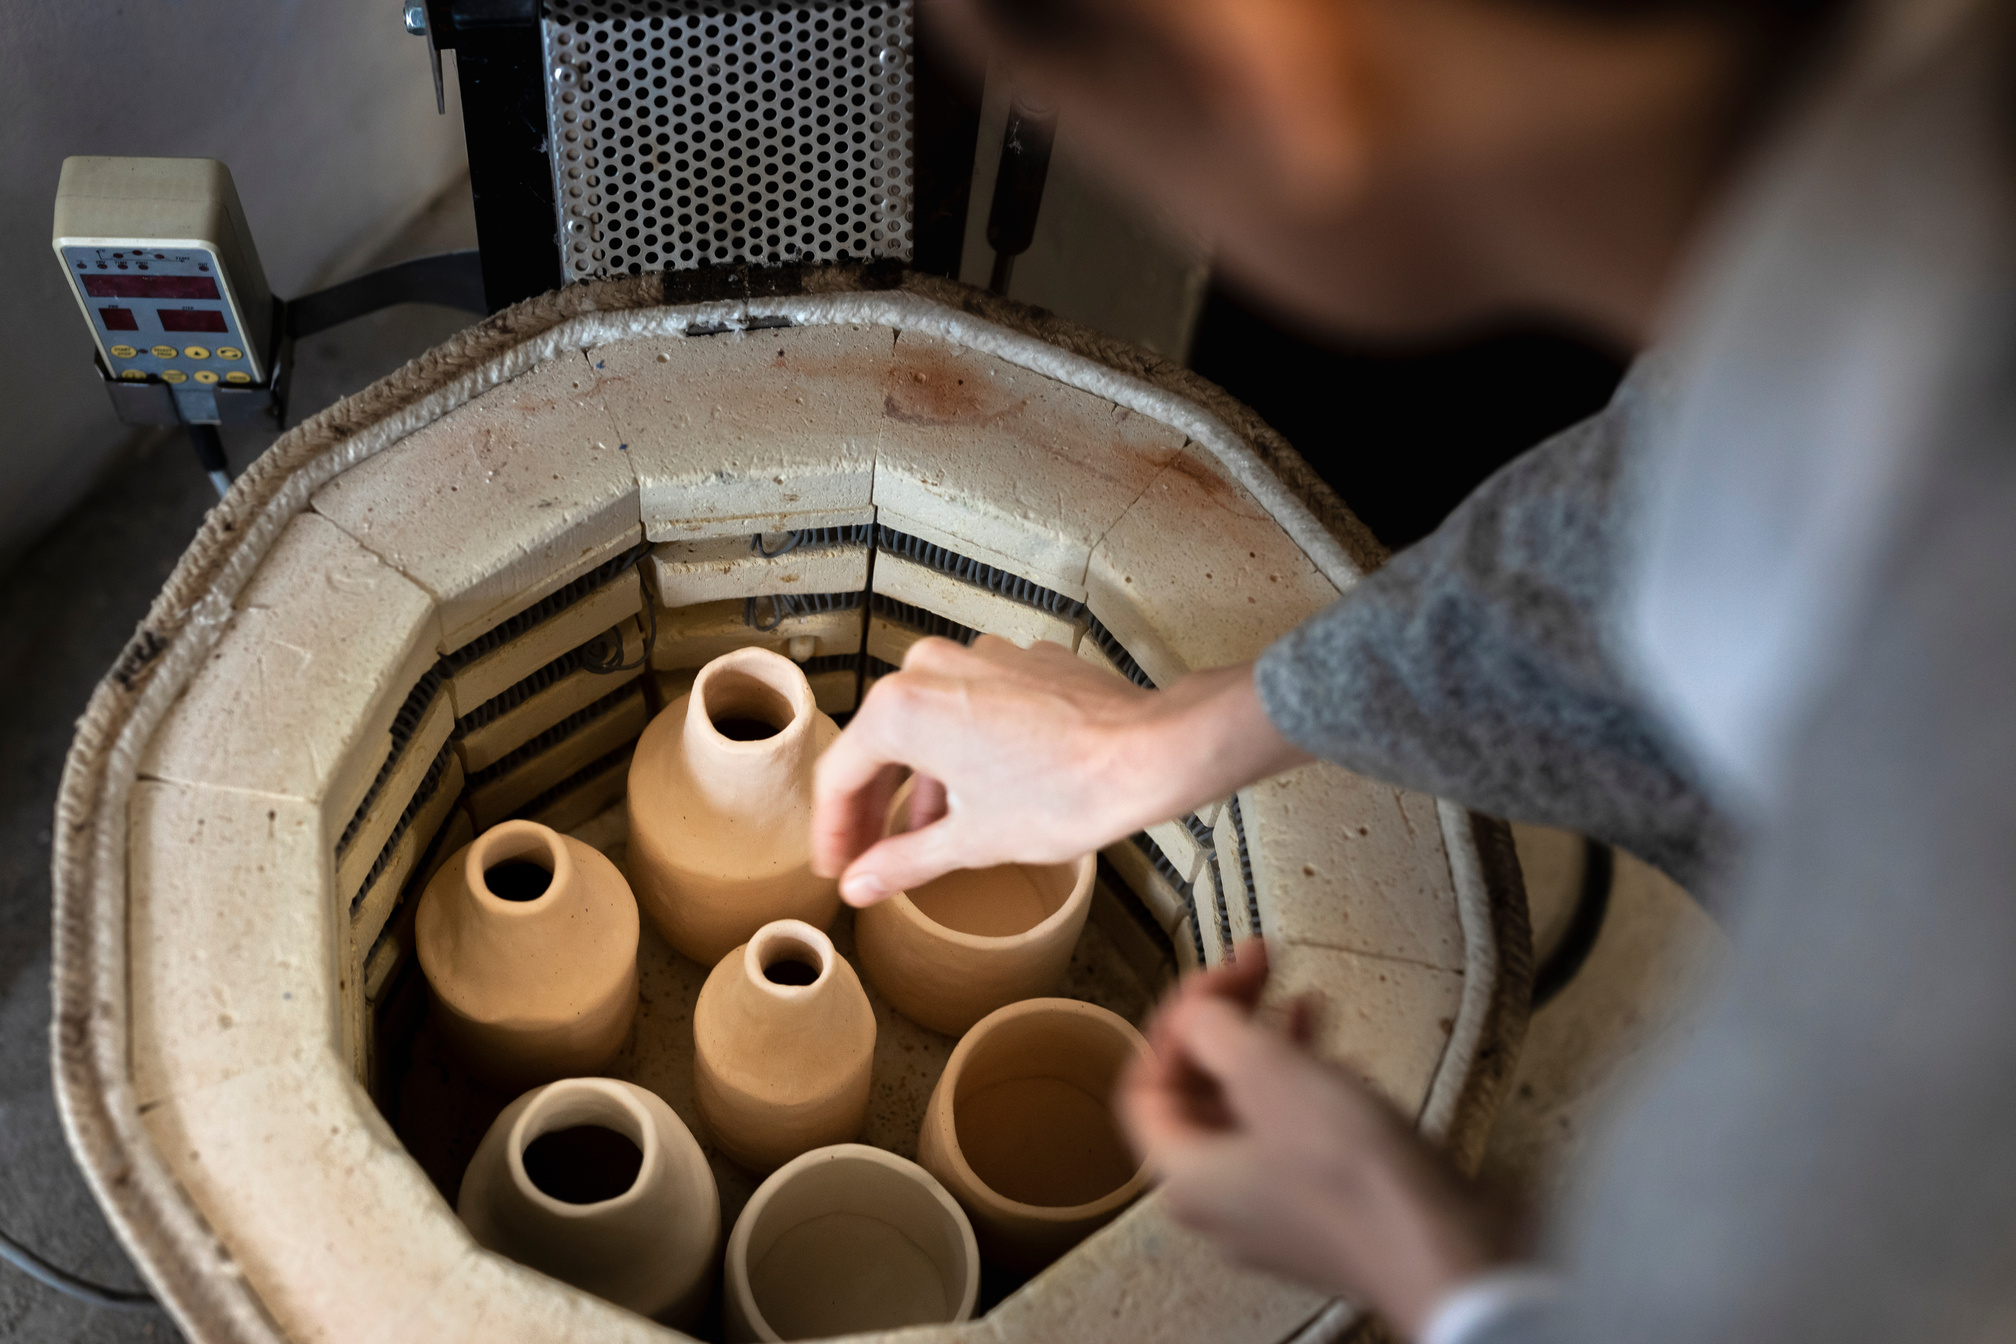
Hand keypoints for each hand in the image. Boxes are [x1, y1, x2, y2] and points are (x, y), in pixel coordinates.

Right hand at [811, 635, 1307, 905]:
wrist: (1150, 752)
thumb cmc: (1064, 793)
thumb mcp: (970, 841)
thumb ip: (901, 862)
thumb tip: (859, 885)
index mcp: (901, 709)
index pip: (842, 774)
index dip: (834, 829)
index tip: (838, 866)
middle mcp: (931, 669)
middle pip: (880, 743)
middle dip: (874, 806)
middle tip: (869, 856)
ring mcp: (978, 657)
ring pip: (927, 723)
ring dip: (920, 780)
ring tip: (928, 836)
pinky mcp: (1019, 661)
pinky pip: (970, 705)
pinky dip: (963, 749)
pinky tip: (979, 791)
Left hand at [1120, 942, 1518, 1336]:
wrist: (1445, 1249)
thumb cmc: (1355, 1178)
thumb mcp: (1267, 1073)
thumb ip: (1214, 1029)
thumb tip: (1198, 1011)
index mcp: (1185, 1176)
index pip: (1145, 1084)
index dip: (1174, 1022)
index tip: (1216, 979)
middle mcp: (1219, 1200)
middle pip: (1197, 1091)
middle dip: (1223, 1021)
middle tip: (1254, 969)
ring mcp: (1273, 1208)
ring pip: (1249, 1107)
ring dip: (1266, 1043)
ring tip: (1293, 995)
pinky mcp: (1326, 1205)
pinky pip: (1295, 1131)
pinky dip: (1304, 1080)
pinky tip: (1332, 1048)